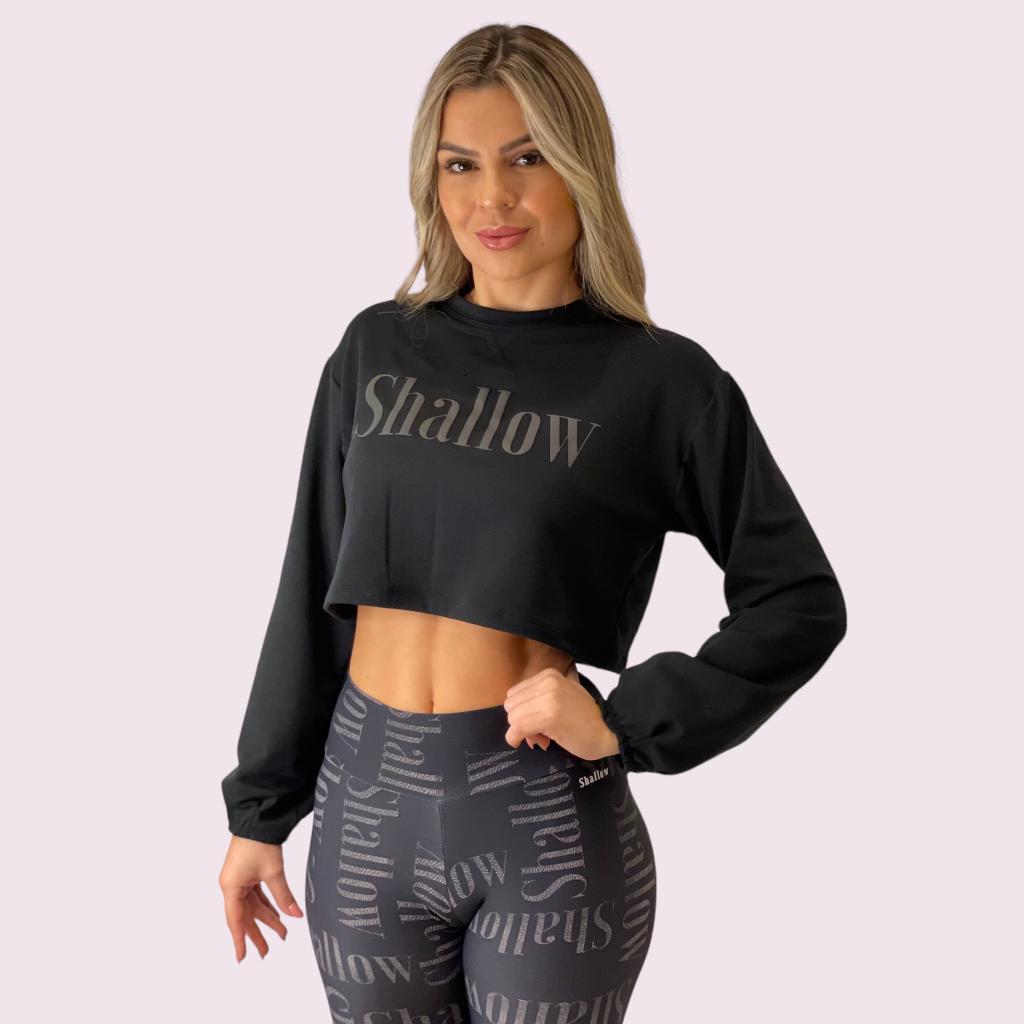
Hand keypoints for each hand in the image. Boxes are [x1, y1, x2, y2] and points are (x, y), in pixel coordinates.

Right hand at [219, 835, 303, 962]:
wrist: (257, 818)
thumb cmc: (260, 843)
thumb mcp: (273, 872)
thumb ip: (283, 896)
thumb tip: (296, 915)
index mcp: (231, 887)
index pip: (235, 920)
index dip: (241, 940)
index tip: (242, 958)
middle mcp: (231, 885)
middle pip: (244, 915)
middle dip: (257, 933)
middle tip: (267, 952)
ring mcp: (238, 879)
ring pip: (252, 906)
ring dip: (266, 919)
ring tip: (281, 934)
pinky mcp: (246, 873)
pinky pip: (256, 895)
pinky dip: (267, 904)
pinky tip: (277, 914)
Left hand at [503, 662, 620, 761]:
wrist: (610, 730)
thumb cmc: (587, 718)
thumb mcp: (563, 696)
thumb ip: (540, 699)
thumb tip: (515, 717)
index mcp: (549, 675)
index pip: (515, 693)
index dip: (521, 711)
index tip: (535, 722)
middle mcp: (547, 683)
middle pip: (511, 705)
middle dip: (520, 721)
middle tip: (538, 732)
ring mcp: (548, 699)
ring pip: (513, 717)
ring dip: (521, 732)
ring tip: (541, 738)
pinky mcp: (548, 717)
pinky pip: (517, 728)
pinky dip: (514, 738)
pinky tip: (524, 743)